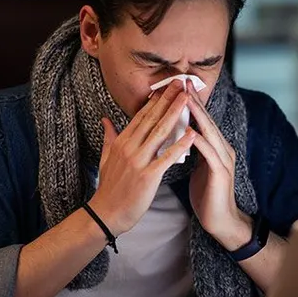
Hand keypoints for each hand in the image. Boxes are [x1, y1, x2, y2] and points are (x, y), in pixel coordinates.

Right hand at [88, 81, 196, 235]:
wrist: (106, 214)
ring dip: (175, 114)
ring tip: (188, 99)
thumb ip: (108, 137)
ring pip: (160, 132)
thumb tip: (105, 119)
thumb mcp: (105, 158)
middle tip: (181, 83)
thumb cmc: (109, 188)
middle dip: (168, 99)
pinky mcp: (148, 176)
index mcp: (121, 142)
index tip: (167, 86)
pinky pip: (166, 158)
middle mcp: (130, 147)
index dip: (156, 99)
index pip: (141, 115)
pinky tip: (192, 135)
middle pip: (152, 118)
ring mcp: (138, 161)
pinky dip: (180, 145)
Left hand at [185, 80, 252, 250]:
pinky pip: (210, 154)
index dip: (189, 102)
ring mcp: (224, 160)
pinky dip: (200, 142)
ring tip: (184, 100)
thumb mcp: (196, 167)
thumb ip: (190, 149)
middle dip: (193, 101)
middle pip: (206, 120)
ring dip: (197, 115)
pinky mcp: (221, 173)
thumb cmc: (205, 194)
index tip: (176, 86)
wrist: (220, 221)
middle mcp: (222, 148)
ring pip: (209, 132)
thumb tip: (177, 134)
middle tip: (182, 82)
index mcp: (214, 146)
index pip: (201, 119)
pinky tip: (190, 132)